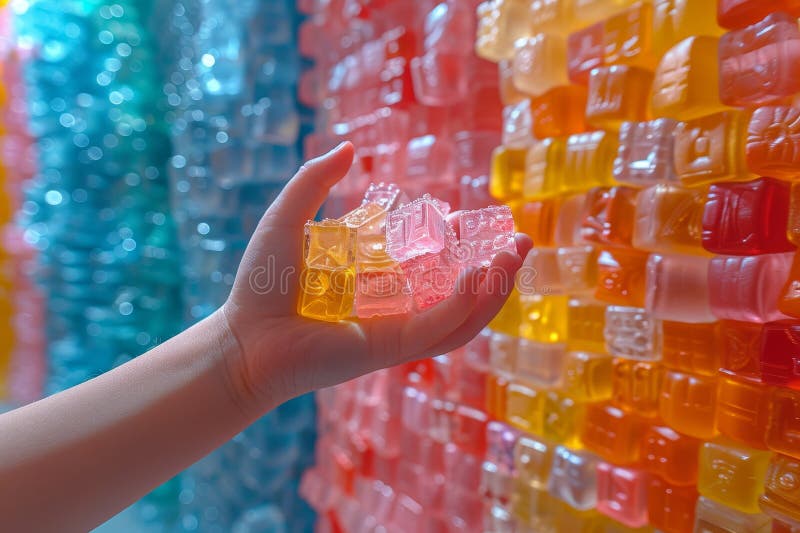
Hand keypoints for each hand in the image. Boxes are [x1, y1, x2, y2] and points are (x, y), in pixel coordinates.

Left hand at [220, 142, 531, 415]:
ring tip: (516, 253)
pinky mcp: (392, 349)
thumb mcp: (289, 220)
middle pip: (459, 293)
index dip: (454, 243)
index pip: (432, 265)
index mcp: (379, 283)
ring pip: (462, 315)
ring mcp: (397, 331)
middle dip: (495, 269)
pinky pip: (440, 327)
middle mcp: (395, 309)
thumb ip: (314, 182)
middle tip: (519, 239)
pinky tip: (482, 273)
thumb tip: (349, 148)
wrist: (243, 337)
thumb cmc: (261, 285)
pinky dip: (466, 304)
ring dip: (495, 287)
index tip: (460, 216)